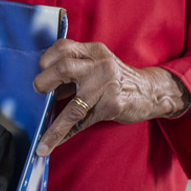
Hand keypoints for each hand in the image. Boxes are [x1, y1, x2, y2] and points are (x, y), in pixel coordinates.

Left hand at [33, 39, 190, 155]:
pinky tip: (52, 143)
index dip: (47, 58)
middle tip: (39, 90)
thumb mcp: (97, 64)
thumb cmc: (114, 78)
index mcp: (94, 51)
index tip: (42, 68)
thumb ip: (73, 70)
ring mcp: (107, 87)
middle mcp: (100, 66)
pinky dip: (65, 134)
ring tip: (41, 142)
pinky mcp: (112, 106)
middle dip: (44, 81)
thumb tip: (40, 87)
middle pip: (63, 69)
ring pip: (73, 106)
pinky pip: (83, 122)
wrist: (151, 91)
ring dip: (54, 127)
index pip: (63, 47)